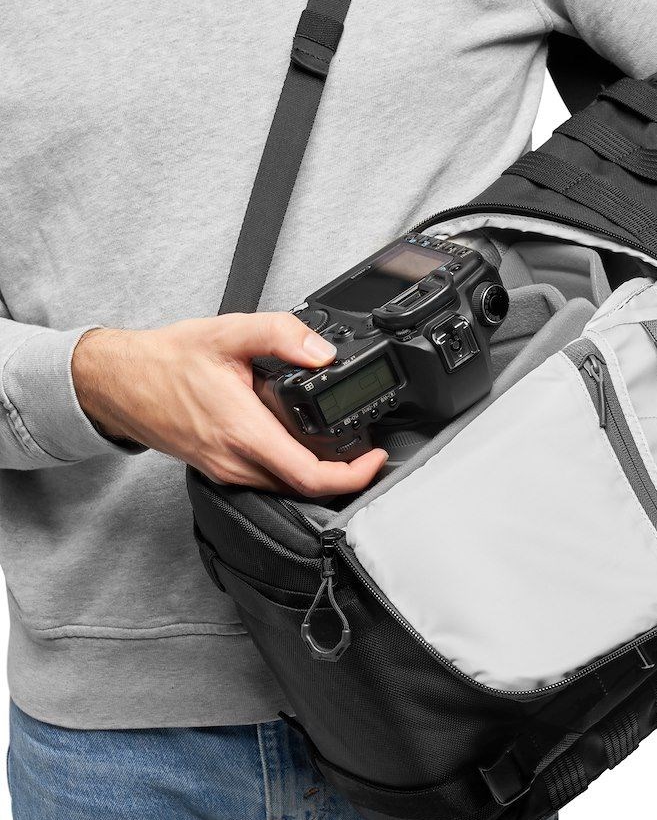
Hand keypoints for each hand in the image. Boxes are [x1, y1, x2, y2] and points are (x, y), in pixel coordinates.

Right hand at [72, 313, 387, 495]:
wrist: (119, 382)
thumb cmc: (166, 361)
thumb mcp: (226, 332)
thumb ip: (280, 334)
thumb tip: (321, 351)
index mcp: (242, 431)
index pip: (309, 475)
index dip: (352, 475)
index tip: (375, 458)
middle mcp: (235, 461)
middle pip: (304, 487)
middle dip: (344, 475)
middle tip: (367, 451)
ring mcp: (227, 470)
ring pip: (286, 486)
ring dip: (319, 474)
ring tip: (342, 447)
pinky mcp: (220, 470)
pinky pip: (267, 480)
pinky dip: (293, 469)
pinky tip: (302, 445)